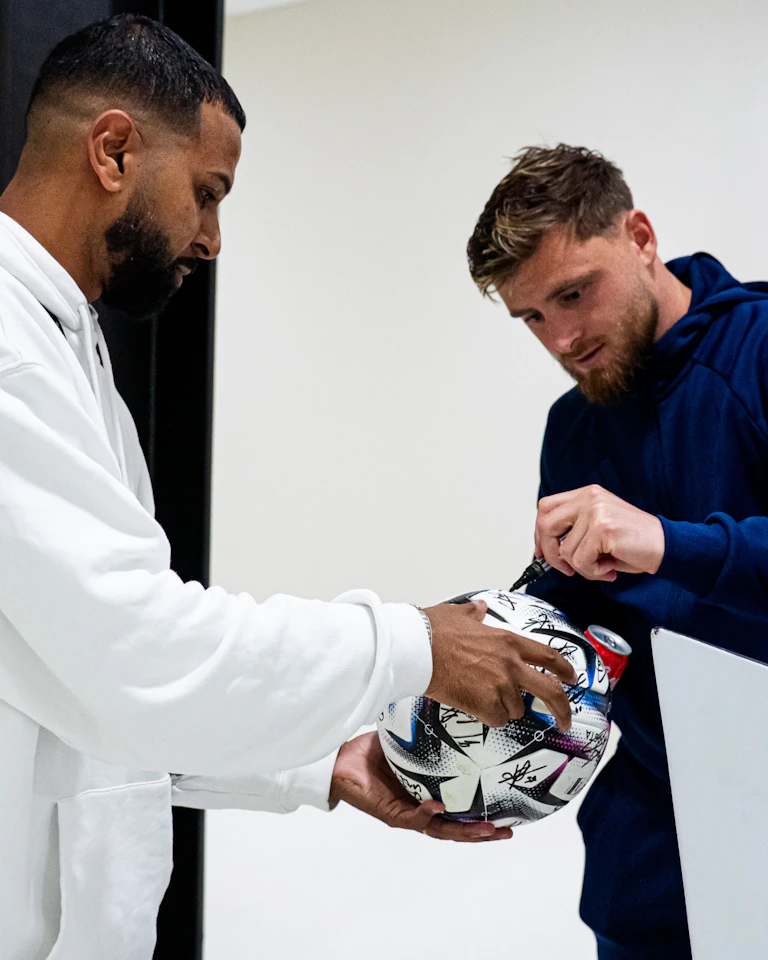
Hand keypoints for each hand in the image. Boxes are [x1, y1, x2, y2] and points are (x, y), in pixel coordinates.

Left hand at [329, 732, 512, 841]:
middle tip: (508, 830)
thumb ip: (429, 732)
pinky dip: (427, 815)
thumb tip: (454, 705)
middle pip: (458, 828)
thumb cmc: (373, 751)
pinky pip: (412, 818)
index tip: (509, 812)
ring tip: (487, 830)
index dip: (483, 814)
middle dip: (483, 832)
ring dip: (464, 833)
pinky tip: (440, 809)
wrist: (340, 761)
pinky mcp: (390, 814)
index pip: (461, 810)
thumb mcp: (409, 740)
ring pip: (440, 831)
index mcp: (428, 795)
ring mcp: (406, 814)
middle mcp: (420, 809)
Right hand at [423, 599, 577, 729]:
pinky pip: (496, 719)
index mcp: (508, 641)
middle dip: (562, 709)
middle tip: (565, 720)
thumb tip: (479, 608)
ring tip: (481, 695)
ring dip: (503, 707)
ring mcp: (501, 685)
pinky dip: (487, 716)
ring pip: (516, 708)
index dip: (564, 669)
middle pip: (551, 692)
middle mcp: (511, 664)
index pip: (548, 656)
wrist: (417, 649)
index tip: (572, 678)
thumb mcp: (459, 614)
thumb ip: (475, 614)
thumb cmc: (434, 631)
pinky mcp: (487, 704)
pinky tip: (473, 705)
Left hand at [536, 484, 664, 581]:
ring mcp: (595, 511)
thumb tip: (546, 550)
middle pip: (546, 524)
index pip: (546, 507)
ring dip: (581, 568)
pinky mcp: (603, 528)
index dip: (540, 532)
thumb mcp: (598, 528)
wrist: (666, 546)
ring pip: (564, 550)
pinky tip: (608, 568)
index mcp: (587, 494)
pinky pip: (580, 560)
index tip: (542, 551)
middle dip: (550, 553)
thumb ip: (574, 531)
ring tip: (601, 566)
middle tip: (566, 568)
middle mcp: (589, 498)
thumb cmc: (634, 542)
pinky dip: (592, 572)